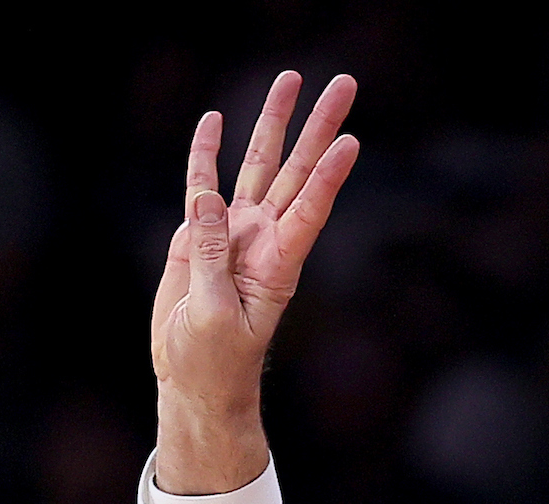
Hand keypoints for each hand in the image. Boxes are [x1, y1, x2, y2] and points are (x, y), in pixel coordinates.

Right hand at [149, 71, 359, 492]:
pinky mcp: (199, 235)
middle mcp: (265, 238)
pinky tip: (214, 119)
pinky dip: (206, 152)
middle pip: (296, 169)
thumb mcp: (212, 316)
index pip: (311, 210)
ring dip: (274, 122)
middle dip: (318, 126)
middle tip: (344, 83)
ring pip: (259, 166)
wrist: (195, 378)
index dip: (330, 177)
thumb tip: (207, 198)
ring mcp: (235, 232)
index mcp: (279, 263)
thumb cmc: (215, 361)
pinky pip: (202, 185)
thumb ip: (208, 256)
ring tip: (290, 79)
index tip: (352, 142)